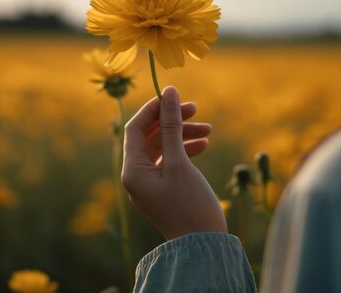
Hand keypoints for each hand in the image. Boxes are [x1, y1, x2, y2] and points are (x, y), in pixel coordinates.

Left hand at [122, 86, 227, 239]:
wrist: (203, 246)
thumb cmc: (189, 205)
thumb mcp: (180, 162)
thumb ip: (172, 126)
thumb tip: (169, 93)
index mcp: (132, 170)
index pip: (135, 128)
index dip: (154, 109)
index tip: (174, 97)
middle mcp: (136, 176)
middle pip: (150, 137)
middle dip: (172, 121)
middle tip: (195, 109)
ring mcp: (150, 184)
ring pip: (163, 148)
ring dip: (183, 135)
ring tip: (208, 129)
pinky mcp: (164, 189)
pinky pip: (171, 162)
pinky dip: (185, 150)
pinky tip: (204, 144)